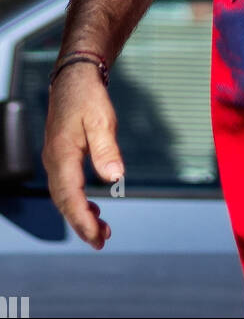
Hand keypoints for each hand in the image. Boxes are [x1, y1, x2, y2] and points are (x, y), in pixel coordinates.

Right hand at [42, 63, 123, 248]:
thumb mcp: (102, 119)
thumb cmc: (88, 96)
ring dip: (80, 215)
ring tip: (101, 230)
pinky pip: (66, 187)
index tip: (97, 237)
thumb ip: (106, 148)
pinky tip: (93, 208)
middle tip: (101, 241)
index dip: (82, 220)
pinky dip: (78, 202)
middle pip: (64, 202)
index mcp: (61, 155)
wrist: (75, 77)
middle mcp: (54, 161)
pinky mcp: (61, 157)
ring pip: (63, 197)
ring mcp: (55, 160)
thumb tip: (114, 177)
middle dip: (81, 224)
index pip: (69, 197)